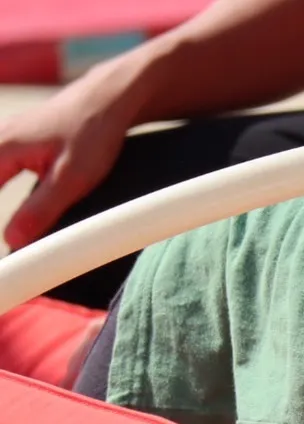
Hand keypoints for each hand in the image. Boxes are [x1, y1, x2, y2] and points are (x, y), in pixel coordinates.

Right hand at [0, 61, 144, 250]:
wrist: (107, 99)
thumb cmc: (93, 134)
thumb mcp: (72, 178)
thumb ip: (41, 209)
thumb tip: (12, 241)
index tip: (3, 258)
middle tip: (8, 257)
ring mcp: (2, 140)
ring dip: (0, 204)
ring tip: (14, 239)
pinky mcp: (13, 144)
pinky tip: (15, 219)